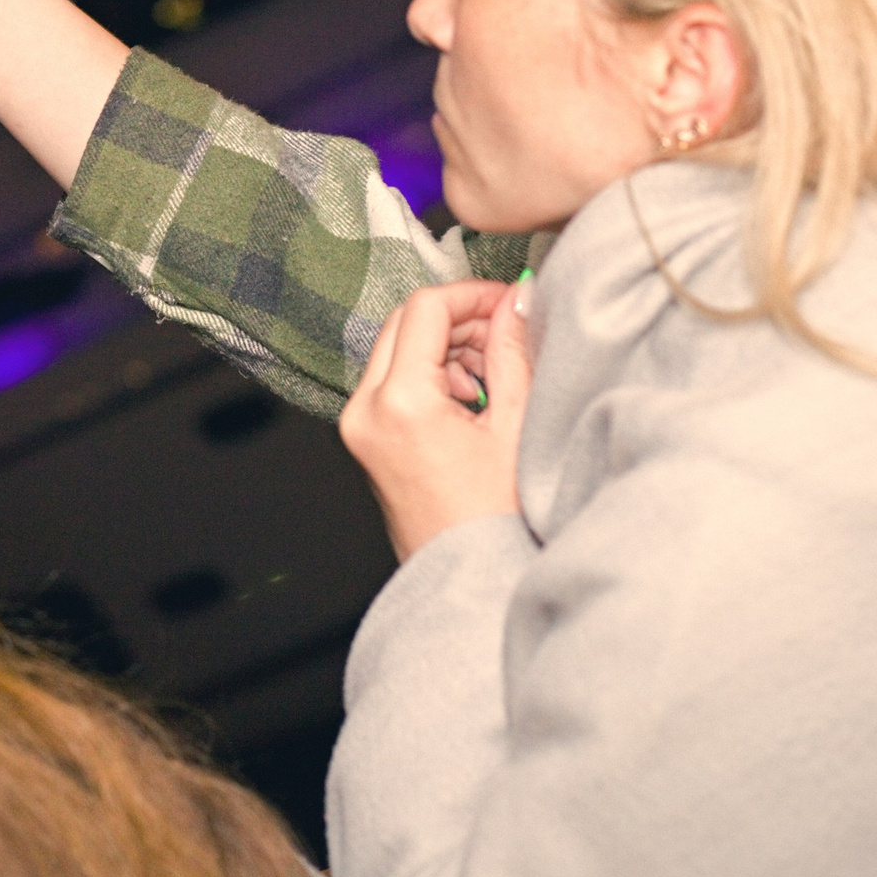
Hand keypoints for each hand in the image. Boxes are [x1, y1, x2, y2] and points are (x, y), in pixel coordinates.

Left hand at [340, 279, 534, 560]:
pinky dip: (429, 373)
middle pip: (404, 324)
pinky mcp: (364, 439)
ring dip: (445, 347)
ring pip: (396, 349)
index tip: (507, 301)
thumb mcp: (513, 425)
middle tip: (504, 335)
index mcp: (398, 403)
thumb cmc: (495, 522)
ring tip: (492, 379)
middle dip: (458, 321)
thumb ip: (512, 350)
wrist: (467, 581)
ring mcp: (358, 426)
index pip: (425, 309)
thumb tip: (518, 299)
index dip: (471, 295)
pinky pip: (391, 381)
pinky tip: (470, 399)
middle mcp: (364, 410)